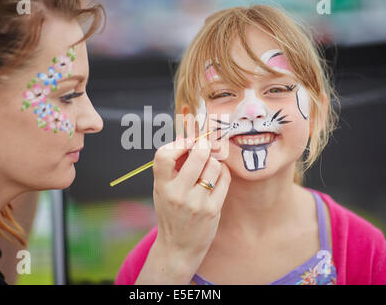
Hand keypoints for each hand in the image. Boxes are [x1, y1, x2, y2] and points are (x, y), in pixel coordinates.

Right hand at [137, 135, 230, 283]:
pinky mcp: (213, 210)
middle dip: (203, 146)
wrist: (178, 247)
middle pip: (197, 155)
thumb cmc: (170, 213)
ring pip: (214, 165)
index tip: (185, 144)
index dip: (177, 144)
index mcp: (161, 186)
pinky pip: (224, 179)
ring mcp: (197, 202)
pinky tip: (217, 175)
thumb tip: (186, 138)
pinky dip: (222, 172)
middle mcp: (178, 194)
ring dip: (213, 161)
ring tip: (208, 166)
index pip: (164, 155)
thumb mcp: (162, 191)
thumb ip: (171, 167)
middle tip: (203, 147)